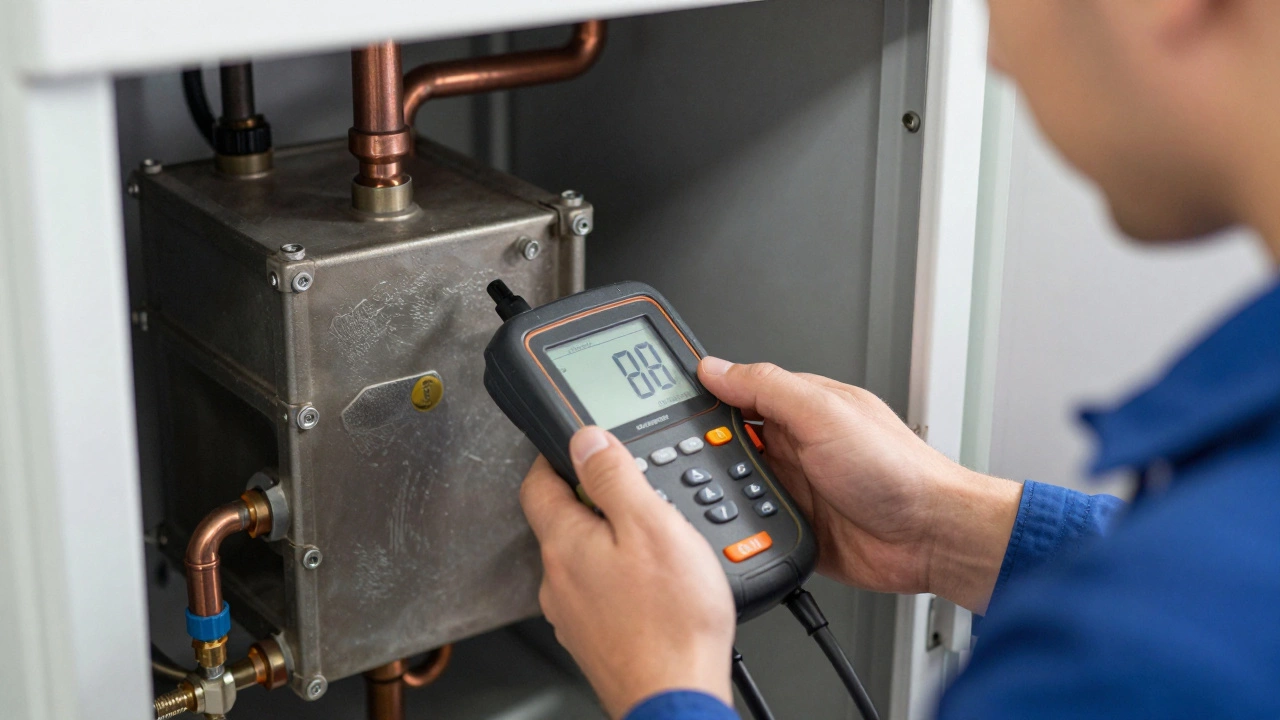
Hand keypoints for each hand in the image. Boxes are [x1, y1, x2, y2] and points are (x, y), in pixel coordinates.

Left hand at [520, 426, 735, 717]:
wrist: (676, 696)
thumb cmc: (670, 622)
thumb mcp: (650, 525)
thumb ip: (613, 477)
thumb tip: (586, 440)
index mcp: (564, 543)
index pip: (537, 483)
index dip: (555, 455)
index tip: (577, 444)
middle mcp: (557, 580)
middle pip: (563, 521)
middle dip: (594, 501)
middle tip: (635, 492)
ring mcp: (573, 614)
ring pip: (583, 559)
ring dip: (611, 542)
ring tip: (655, 541)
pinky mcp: (594, 639)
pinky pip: (600, 593)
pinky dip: (621, 579)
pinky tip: (654, 586)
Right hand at [698, 357, 1021, 613]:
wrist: (931, 536)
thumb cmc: (897, 469)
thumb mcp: (824, 413)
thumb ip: (767, 387)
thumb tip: (715, 367)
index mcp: (797, 408)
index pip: (734, 395)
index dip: (703, 402)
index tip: (672, 413)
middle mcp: (791, 445)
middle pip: (723, 446)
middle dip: (707, 458)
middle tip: (702, 466)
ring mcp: (791, 489)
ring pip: (729, 491)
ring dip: (725, 499)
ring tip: (730, 501)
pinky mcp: (791, 529)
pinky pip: (749, 531)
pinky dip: (741, 534)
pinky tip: (742, 533)